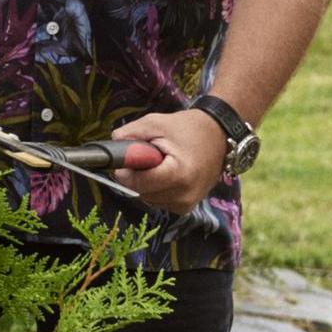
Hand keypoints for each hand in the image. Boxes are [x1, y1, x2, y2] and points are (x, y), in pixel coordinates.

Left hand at [111, 107, 229, 212]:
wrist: (219, 136)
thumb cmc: (188, 128)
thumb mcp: (157, 123)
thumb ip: (131, 133)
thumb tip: (112, 144)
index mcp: (178, 174)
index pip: (138, 184)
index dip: (126, 173)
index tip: (125, 162)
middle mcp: (184, 195)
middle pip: (141, 193)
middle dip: (136, 177)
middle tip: (143, 158)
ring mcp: (187, 204)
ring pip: (148, 199)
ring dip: (146, 184)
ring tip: (159, 164)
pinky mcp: (187, 207)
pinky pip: (159, 201)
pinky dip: (156, 189)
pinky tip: (166, 174)